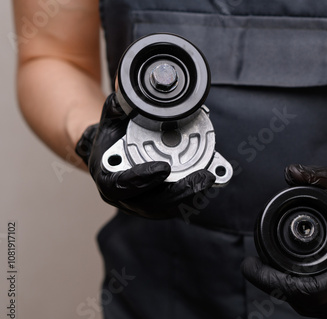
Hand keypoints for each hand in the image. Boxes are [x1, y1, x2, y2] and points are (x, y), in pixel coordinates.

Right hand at [75, 93, 214, 218]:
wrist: (113, 151)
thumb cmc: (113, 135)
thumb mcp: (112, 117)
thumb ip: (119, 106)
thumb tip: (130, 93)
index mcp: (107, 178)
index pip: (121, 186)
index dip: (141, 179)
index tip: (163, 168)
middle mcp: (124, 197)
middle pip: (151, 203)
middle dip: (179, 191)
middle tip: (203, 178)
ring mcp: (141, 204)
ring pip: (167, 207)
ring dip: (190, 195)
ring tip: (210, 178)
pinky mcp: (157, 205)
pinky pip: (176, 205)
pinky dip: (192, 195)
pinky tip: (208, 181)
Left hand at [242, 164, 326, 318]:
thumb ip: (325, 180)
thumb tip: (291, 172)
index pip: (307, 290)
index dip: (273, 282)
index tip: (252, 266)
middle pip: (306, 304)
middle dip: (275, 287)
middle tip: (256, 267)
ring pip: (314, 310)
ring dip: (288, 295)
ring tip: (269, 273)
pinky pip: (326, 309)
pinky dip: (305, 298)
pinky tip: (292, 283)